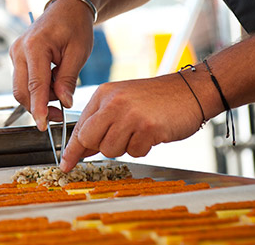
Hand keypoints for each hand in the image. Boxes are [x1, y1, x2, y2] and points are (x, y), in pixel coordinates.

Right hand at [9, 0, 93, 130]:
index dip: (39, 108)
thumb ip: (68, 79)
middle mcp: (19, 49)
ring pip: (21, 88)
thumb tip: (64, 103)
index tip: (42, 125)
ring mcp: (16, 52)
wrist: (67, 7)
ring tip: (62, 88)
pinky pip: (23, 80)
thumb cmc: (75, 25)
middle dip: (38, 107)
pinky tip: (54, 82)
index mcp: (35, 46)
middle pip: (21, 91)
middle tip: (59, 115)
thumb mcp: (78, 53)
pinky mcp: (17, 56)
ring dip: (40, 97)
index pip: (34, 85)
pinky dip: (38, 88)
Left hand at [58, 74, 206, 171]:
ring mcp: (130, 114)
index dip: (72, 149)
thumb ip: (101, 122)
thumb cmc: (156, 99)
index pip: (80, 127)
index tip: (65, 163)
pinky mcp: (148, 127)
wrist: (189, 91)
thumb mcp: (122, 101)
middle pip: (91, 140)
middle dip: (102, 147)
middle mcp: (113, 102)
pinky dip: (143, 148)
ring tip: (139, 131)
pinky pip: (135, 152)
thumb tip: (83, 149)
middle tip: (122, 136)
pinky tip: (151, 132)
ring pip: (111, 149)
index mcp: (104, 94)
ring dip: (126, 147)